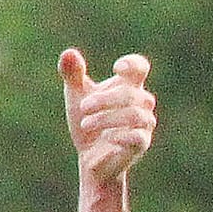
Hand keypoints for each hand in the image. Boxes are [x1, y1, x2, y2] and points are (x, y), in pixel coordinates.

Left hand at [62, 48, 155, 183]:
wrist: (89, 158)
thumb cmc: (87, 122)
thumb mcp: (75, 96)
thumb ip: (73, 74)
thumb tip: (69, 53)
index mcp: (127, 86)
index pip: (140, 67)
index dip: (132, 64)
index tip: (116, 69)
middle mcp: (140, 104)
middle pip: (133, 93)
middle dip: (106, 99)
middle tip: (83, 107)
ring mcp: (143, 125)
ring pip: (136, 114)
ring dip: (108, 118)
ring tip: (85, 123)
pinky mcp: (140, 145)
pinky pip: (139, 137)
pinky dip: (122, 135)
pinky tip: (107, 138)